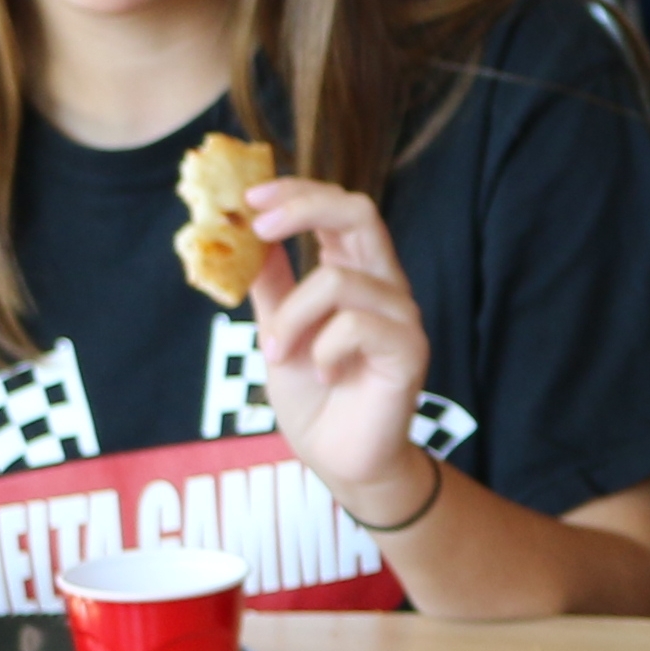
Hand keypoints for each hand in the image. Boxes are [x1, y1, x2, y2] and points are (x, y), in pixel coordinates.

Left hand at [242, 177, 435, 525]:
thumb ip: (270, 283)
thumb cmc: (315, 395)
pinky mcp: (409, 350)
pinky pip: (355, 326)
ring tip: (280, 355)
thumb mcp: (277, 329)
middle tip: (257, 226)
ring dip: (291, 318)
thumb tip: (240, 234)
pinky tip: (324, 375)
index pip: (340, 210)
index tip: (249, 197)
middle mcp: (385, 286)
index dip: (298, 192)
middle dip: (304, 207)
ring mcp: (402, 316)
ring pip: (338, 280)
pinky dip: (322, 351)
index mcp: (357, 274)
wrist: (339, 458)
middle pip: (360, 212)